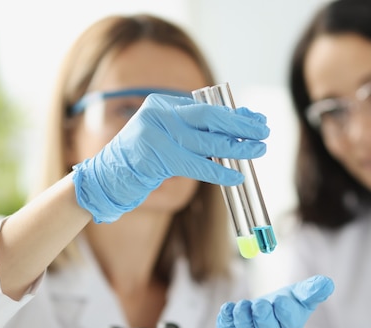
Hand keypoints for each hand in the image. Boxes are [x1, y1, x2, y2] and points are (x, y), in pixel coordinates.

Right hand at [72, 94, 269, 222]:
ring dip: (236, 147)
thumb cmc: (143, 162)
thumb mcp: (169, 141)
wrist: (105, 180)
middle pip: (209, 117)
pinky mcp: (154, 157)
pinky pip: (195, 164)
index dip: (235, 114)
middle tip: (264, 130)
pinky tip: (238, 175)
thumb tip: (238, 132)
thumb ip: (196, 134)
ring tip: (259, 149)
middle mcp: (159, 114)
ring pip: (206, 141)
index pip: (207, 107)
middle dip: (240, 124)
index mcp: (163, 105)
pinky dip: (219, 171)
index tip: (257, 118)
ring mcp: (155, 134)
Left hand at [217, 275, 334, 327]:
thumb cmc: (283, 313)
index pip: (290, 321)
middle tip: (261, 303)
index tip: (280, 300)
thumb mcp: (299, 301)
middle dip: (263, 314)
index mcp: (289, 325)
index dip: (284, 311)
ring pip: (245, 327)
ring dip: (243, 313)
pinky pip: (226, 325)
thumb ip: (312, 291)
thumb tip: (328, 283)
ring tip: (244, 305)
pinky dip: (226, 315)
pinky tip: (229, 308)